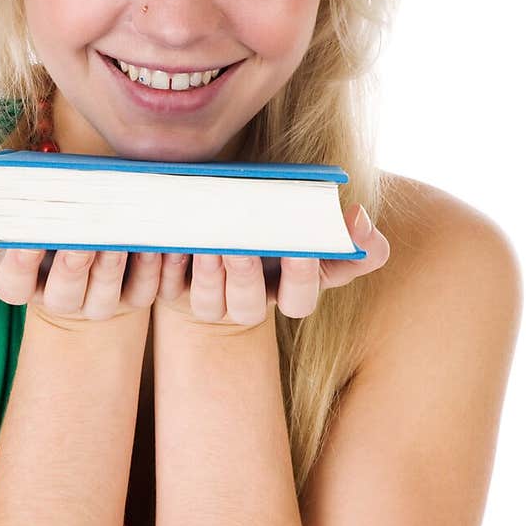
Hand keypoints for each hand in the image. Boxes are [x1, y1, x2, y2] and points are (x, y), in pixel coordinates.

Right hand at [0, 204, 187, 323]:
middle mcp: (57, 299)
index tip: (27, 239)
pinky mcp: (133, 296)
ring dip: (113, 267)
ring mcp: (97, 302)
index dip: (20, 264)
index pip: (13, 284)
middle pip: (64, 294)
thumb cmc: (27, 213)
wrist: (80, 214)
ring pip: (105, 296)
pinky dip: (151, 268)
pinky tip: (155, 243)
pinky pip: (145, 290)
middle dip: (72, 266)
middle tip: (80, 239)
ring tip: (119, 238)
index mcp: (16, 281)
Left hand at [153, 203, 389, 327]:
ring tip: (207, 244)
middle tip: (242, 247)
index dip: (302, 278)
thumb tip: (358, 217)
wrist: (221, 218)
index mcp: (287, 289)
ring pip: (208, 304)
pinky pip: (168, 288)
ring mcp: (210, 301)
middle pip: (248, 308)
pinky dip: (169, 267)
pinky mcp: (174, 289)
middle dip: (246, 276)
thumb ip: (352, 234)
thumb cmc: (276, 221)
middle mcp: (248, 303)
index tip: (303, 249)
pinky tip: (170, 243)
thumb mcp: (317, 225)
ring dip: (209, 275)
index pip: (300, 300)